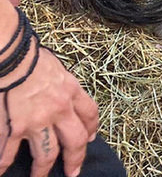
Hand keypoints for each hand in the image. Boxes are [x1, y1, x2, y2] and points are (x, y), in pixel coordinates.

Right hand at [0, 46, 99, 176]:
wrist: (13, 57)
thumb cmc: (31, 56)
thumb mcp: (56, 68)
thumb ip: (60, 84)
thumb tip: (58, 88)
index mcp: (71, 92)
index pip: (89, 114)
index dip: (91, 128)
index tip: (90, 138)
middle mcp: (59, 110)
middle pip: (75, 141)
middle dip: (75, 159)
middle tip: (73, 172)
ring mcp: (37, 122)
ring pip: (47, 154)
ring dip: (42, 169)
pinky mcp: (14, 128)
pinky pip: (10, 153)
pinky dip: (4, 165)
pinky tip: (2, 173)